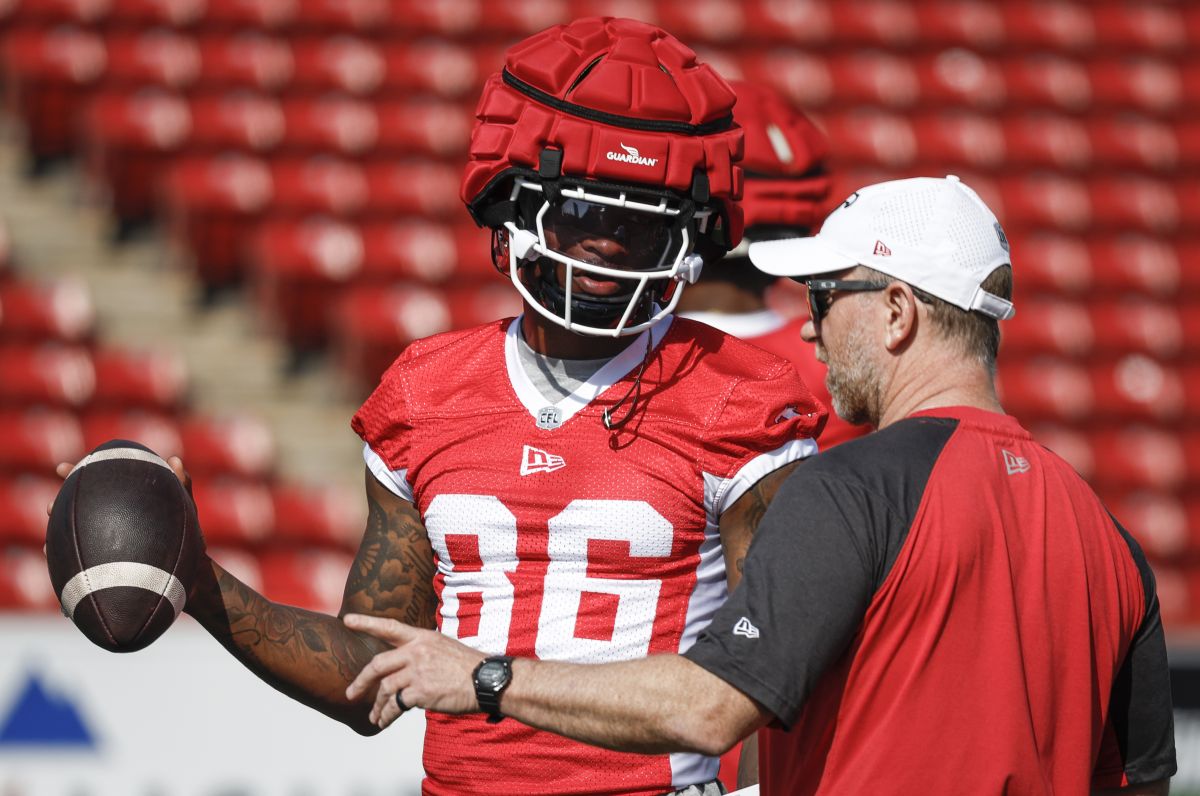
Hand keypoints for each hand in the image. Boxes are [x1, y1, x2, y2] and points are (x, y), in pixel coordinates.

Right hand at [45, 456, 206, 565]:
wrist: (190, 570)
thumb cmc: (188, 534)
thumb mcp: (185, 508)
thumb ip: (181, 484)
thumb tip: (175, 460)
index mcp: (123, 501)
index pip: (96, 481)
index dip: (77, 472)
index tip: (60, 467)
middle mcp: (110, 519)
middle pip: (76, 507)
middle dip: (58, 504)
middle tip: (49, 506)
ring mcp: (105, 542)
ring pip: (72, 533)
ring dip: (55, 535)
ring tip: (47, 541)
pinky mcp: (105, 564)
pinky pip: (80, 560)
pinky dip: (65, 560)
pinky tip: (54, 561)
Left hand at [343, 613, 485, 728]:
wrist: (485, 680)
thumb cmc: (467, 666)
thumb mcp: (443, 647)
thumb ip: (421, 653)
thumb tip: (402, 667)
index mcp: (422, 637)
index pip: (389, 627)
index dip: (366, 623)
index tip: (347, 620)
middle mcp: (416, 651)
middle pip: (377, 664)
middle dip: (361, 681)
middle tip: (350, 693)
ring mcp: (417, 671)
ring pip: (385, 689)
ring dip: (376, 705)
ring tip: (374, 716)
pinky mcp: (421, 692)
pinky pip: (396, 705)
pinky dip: (387, 715)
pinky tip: (384, 721)